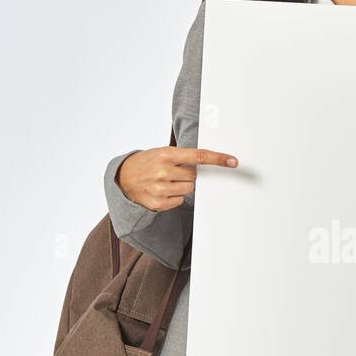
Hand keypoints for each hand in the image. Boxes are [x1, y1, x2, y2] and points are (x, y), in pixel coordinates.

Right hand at [117, 146, 237, 211]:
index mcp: (166, 154)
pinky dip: (174, 197)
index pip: (198, 156)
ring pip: (188, 189)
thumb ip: (182, 157)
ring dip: (181, 186)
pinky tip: (161, 191)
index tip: (232, 161)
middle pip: (194, 176)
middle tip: (173, 172)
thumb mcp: (162, 153)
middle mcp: (163, 171)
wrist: (123, 177)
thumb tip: (205, 165)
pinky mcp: (158, 203)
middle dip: (187, 174)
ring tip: (166, 181)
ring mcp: (160, 188)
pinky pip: (179, 201)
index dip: (217, 159)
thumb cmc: (146, 163)